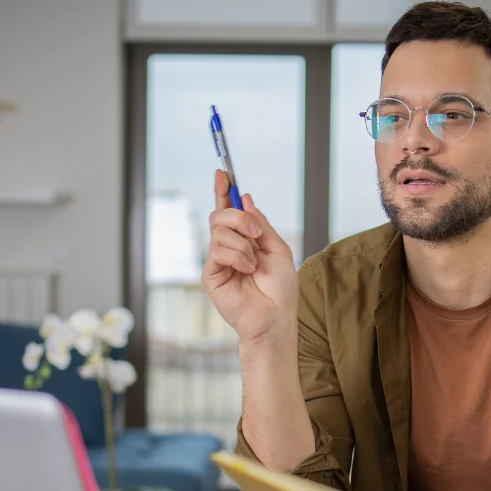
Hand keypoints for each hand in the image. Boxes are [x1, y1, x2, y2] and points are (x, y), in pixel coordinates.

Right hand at [201, 170, 297, 344]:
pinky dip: (237, 257)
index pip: (228, 210)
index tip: (222, 173)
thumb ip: (260, 224)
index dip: (224, 191)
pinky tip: (247, 271)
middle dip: (239, 218)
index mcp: (244, 239)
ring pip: (219, 231)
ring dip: (243, 244)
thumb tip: (246, 199)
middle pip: (220, 215)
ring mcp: (218, 260)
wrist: (274, 317)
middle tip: (256, 234)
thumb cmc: (279, 289)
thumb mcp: (277, 248)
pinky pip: (218, 251)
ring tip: (254, 264)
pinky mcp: (211, 274)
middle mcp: (228, 246)